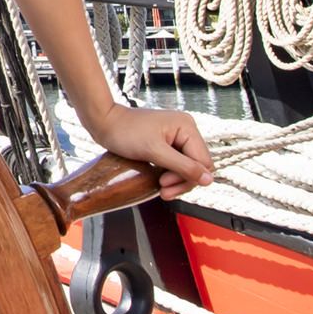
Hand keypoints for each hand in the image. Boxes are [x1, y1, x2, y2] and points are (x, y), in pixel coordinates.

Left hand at [83, 101, 212, 194]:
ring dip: (176, 181)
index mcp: (187, 127)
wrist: (104, 123)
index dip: (189, 177)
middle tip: (163, 191)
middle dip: (181, 181)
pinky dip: (169, 175)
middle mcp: (186, 130)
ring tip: (161, 189)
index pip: (203, 162)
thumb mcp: (155, 151)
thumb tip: (208, 180)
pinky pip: (177, 164)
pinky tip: (159, 182)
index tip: (166, 184)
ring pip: (187, 168)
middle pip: (197, 166)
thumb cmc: (125, 132)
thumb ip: (183, 166)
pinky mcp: (167, 144)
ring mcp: (177, 137)